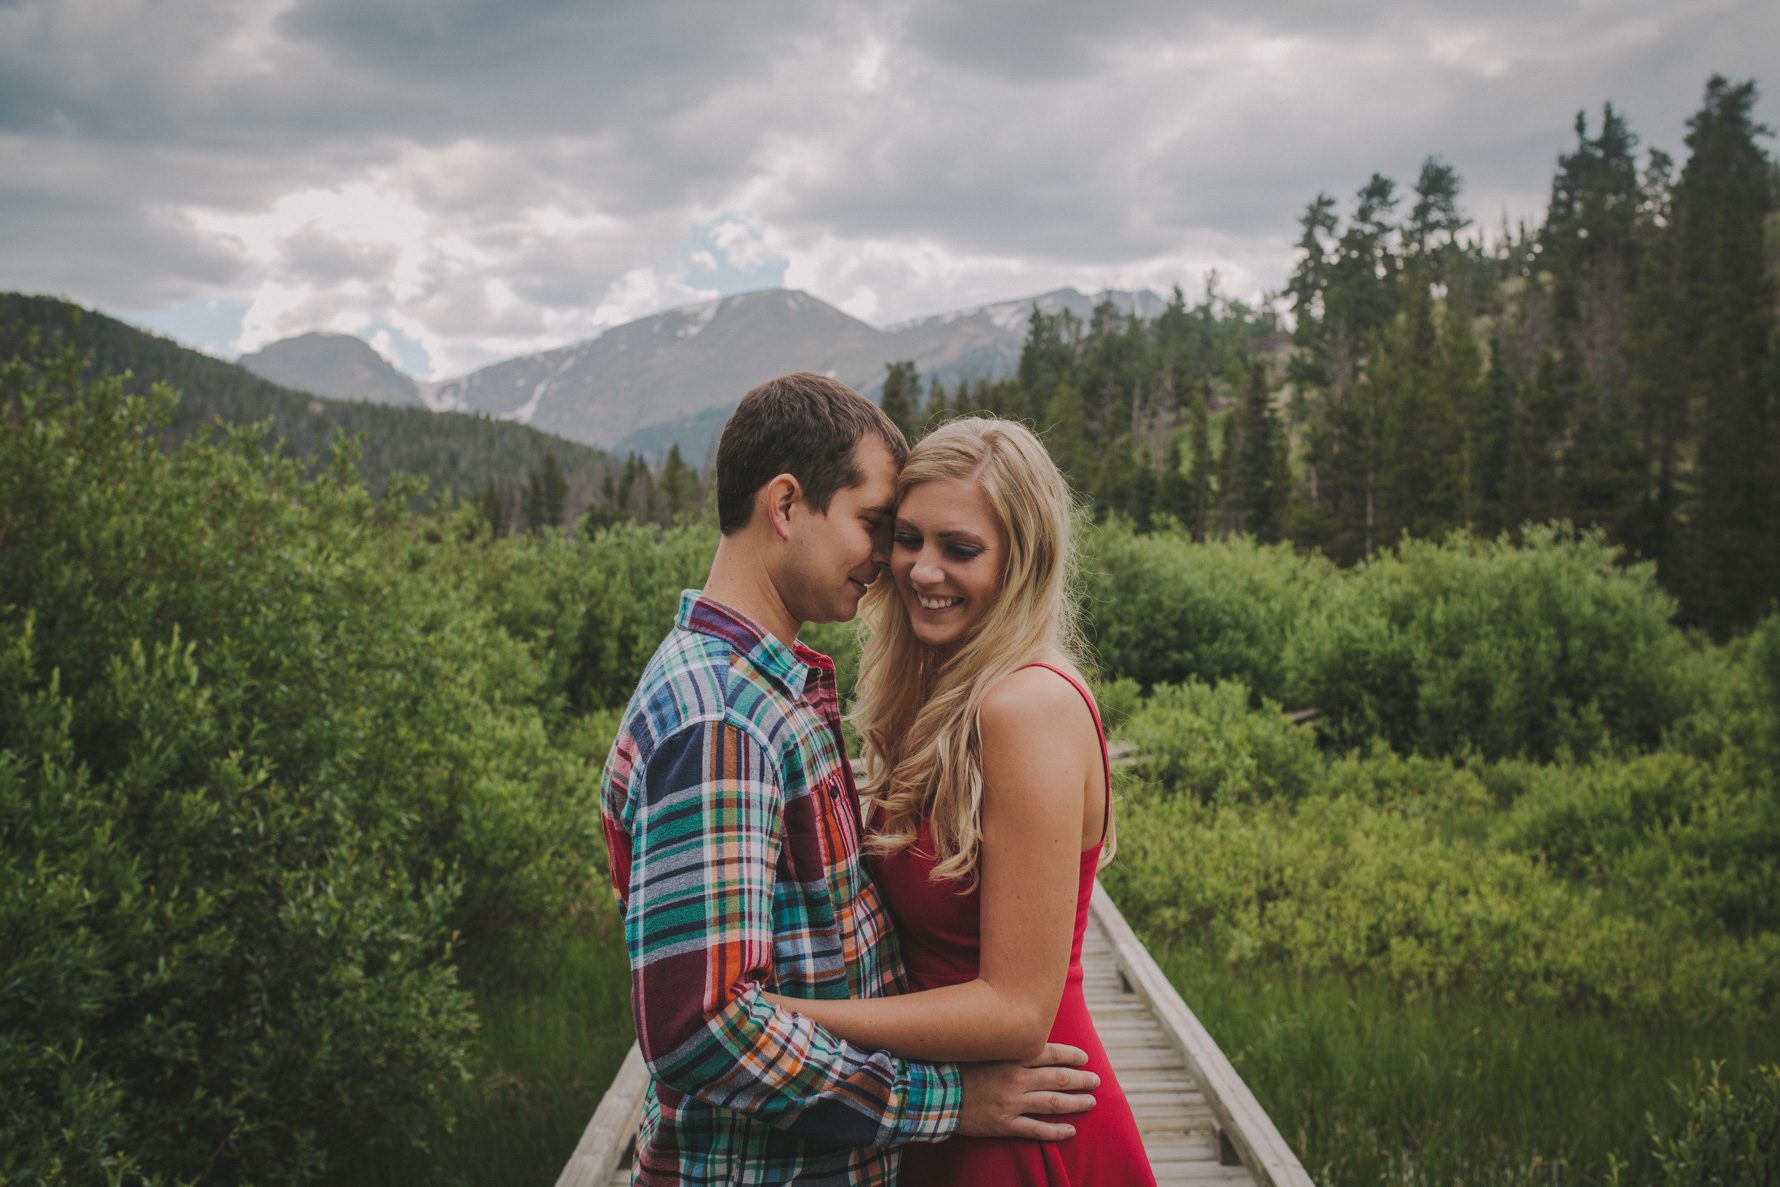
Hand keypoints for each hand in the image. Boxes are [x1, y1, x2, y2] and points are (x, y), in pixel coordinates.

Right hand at [957, 1042, 1098, 1140]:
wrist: (934, 1093)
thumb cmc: (956, 1065)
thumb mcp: (981, 1047)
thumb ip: (1003, 1043)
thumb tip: (1025, 1036)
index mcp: (1010, 1057)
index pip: (1049, 1052)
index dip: (1070, 1055)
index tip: (1084, 1057)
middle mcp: (1015, 1078)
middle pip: (1058, 1078)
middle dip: (1080, 1079)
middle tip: (1095, 1080)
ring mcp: (1011, 1103)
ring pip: (1053, 1103)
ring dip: (1075, 1103)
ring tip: (1090, 1103)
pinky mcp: (1004, 1124)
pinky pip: (1037, 1129)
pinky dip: (1056, 1131)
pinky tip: (1070, 1131)